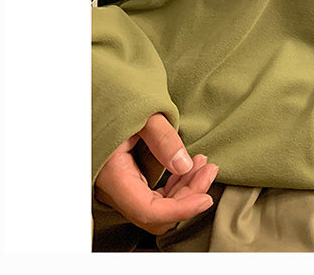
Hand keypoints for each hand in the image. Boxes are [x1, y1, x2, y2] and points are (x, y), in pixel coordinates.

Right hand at [94, 112, 219, 234]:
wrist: (103, 99)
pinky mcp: (128, 182)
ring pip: (157, 208)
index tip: (206, 199)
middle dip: (188, 197)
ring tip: (204, 165)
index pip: (148, 211)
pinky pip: (153, 197)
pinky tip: (190, 168)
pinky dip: (175, 187)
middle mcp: (113, 190)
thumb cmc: (121, 103)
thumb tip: (184, 165)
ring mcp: (120, 188)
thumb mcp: (144, 115)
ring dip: (185, 191)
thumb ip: (163, 138)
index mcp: (113, 175)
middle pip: (156, 214)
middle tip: (210, 170)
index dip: (180, 210)